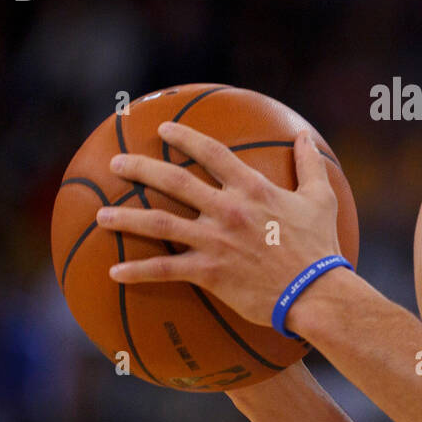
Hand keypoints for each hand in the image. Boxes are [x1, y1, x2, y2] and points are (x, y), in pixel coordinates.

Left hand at [95, 121, 344, 329]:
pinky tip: (114, 272)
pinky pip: (165, 269)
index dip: (184, 138)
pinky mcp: (209, 272)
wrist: (315, 291)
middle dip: (141, 170)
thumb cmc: (319, 246)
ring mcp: (215, 241)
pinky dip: (138, 271)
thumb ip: (309, 164)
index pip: (211, 153)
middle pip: (175, 182)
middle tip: (116, 163)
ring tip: (101, 215)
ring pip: (160, 224)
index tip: (162, 130)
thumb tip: (305, 136)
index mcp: (252, 189)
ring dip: (127, 218)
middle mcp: (227, 210)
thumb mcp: (320, 198)